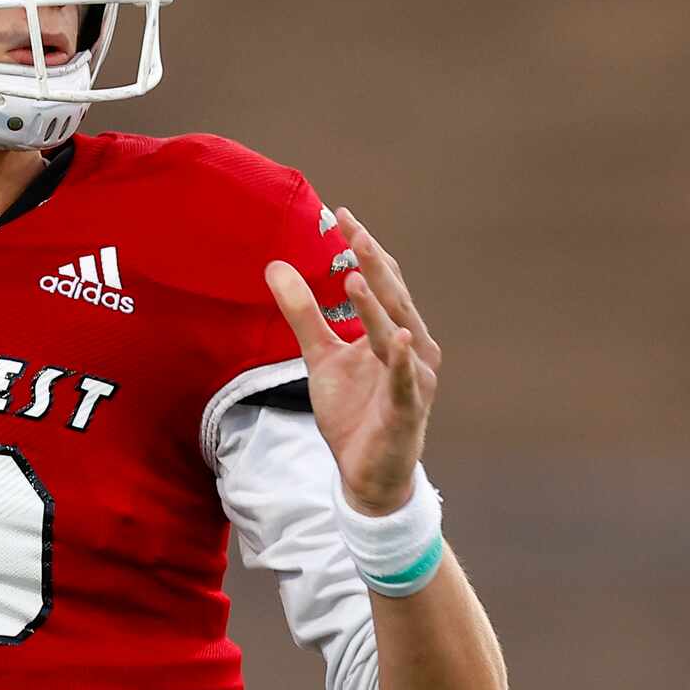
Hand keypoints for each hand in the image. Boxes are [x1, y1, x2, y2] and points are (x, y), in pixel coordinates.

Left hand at [263, 208, 441, 515]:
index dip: (364, 248)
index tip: (342, 215)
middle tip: (353, 230)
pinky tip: (399, 336)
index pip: (382, 280)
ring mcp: (414, 377)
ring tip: (357, 274)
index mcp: (395, 330)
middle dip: (374, 263)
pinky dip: (402, 359)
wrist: (367, 474)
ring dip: (379, 305)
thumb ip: (303, 314)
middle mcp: (413, 347)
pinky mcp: (407, 408)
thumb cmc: (354, 412)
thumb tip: (275, 266)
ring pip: (397, 333)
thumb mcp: (320, 357)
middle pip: (393, 297)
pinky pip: (404, 380)